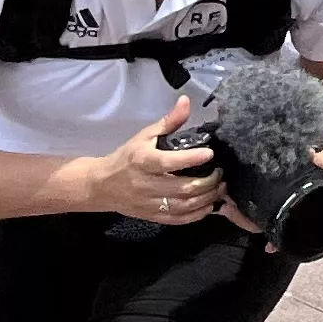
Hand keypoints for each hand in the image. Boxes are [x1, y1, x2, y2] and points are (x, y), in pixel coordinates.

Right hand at [77, 100, 219, 226]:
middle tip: (221, 173)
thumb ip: (168, 121)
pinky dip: (197, 214)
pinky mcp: (151, 217)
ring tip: (220, 187)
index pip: (168, 162)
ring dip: (207, 198)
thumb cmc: (127, 157)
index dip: (192, 159)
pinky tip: (209, 205)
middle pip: (182, 188)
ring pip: (183, 206)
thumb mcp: (144, 136)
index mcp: (142, 161)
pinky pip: (178, 220)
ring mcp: (148, 203)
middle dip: (209, 182)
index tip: (211, 153)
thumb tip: (186, 101)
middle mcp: (145, 184)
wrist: (101, 185)